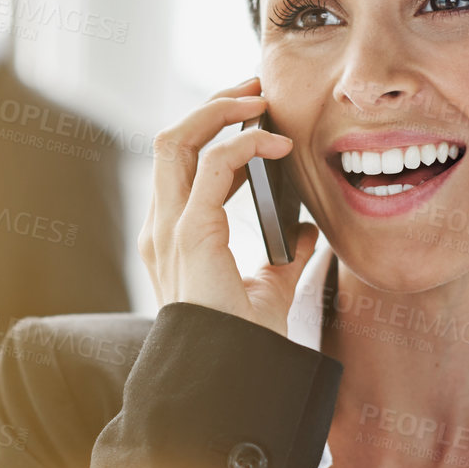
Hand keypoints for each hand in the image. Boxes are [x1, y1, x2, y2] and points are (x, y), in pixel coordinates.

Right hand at [137, 76, 319, 337]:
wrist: (238, 378)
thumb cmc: (245, 343)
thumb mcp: (269, 289)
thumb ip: (282, 258)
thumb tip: (306, 233)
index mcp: (173, 236)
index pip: (181, 163)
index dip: (212, 130)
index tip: (254, 115)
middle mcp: (162, 227)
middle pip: (171, 140)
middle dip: (212, 105)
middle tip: (255, 89)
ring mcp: (169, 229)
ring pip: (177, 139)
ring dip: (220, 110)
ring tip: (260, 101)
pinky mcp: (190, 234)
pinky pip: (213, 166)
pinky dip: (244, 143)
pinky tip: (276, 143)